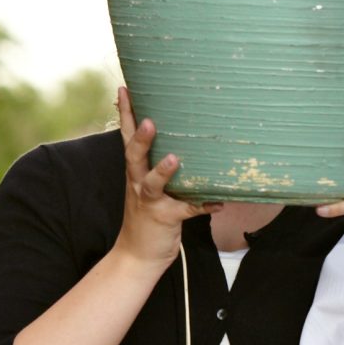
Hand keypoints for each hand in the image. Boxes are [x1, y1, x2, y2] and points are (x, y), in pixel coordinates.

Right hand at [113, 86, 207, 269]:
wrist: (136, 255)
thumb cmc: (147, 214)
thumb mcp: (146, 185)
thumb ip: (158, 163)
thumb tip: (181, 135)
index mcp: (135, 171)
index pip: (127, 138)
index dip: (126, 114)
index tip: (125, 88)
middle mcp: (138, 183)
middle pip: (134, 156)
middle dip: (141, 138)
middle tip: (149, 121)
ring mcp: (150, 202)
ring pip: (152, 183)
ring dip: (163, 171)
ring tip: (175, 158)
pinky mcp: (165, 219)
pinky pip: (186, 211)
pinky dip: (203, 205)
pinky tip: (219, 202)